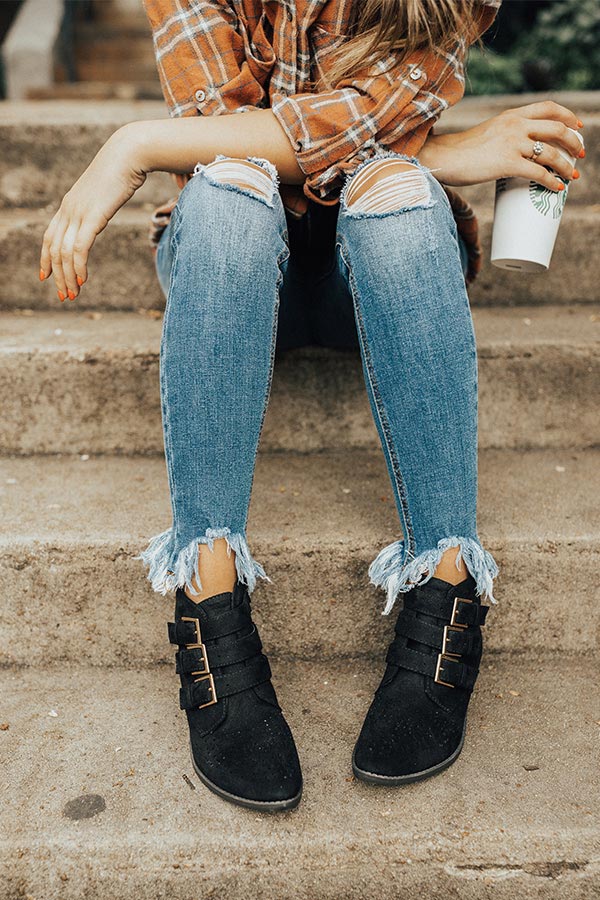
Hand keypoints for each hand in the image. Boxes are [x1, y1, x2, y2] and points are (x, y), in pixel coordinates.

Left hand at [39, 124, 146, 300]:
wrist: (128, 154)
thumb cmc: (122, 170)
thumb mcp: (105, 191)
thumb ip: (99, 205)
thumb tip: (103, 212)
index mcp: (69, 205)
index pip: (50, 236)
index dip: (45, 258)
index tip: (45, 277)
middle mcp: (68, 209)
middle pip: (54, 249)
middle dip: (57, 276)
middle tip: (64, 296)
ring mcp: (78, 212)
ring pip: (64, 252)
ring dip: (68, 277)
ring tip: (73, 294)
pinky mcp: (92, 216)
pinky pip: (80, 247)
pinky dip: (78, 266)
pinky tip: (82, 279)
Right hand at [420, 100, 584, 190]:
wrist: (443, 158)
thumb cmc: (463, 151)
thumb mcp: (490, 133)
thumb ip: (507, 135)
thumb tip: (522, 152)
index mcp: (512, 115)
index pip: (549, 107)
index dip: (569, 116)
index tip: (578, 127)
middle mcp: (515, 125)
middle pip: (558, 128)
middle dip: (575, 142)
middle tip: (580, 155)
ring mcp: (512, 143)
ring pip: (552, 152)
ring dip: (567, 166)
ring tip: (572, 176)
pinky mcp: (506, 163)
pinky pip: (538, 172)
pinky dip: (551, 181)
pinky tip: (556, 187)